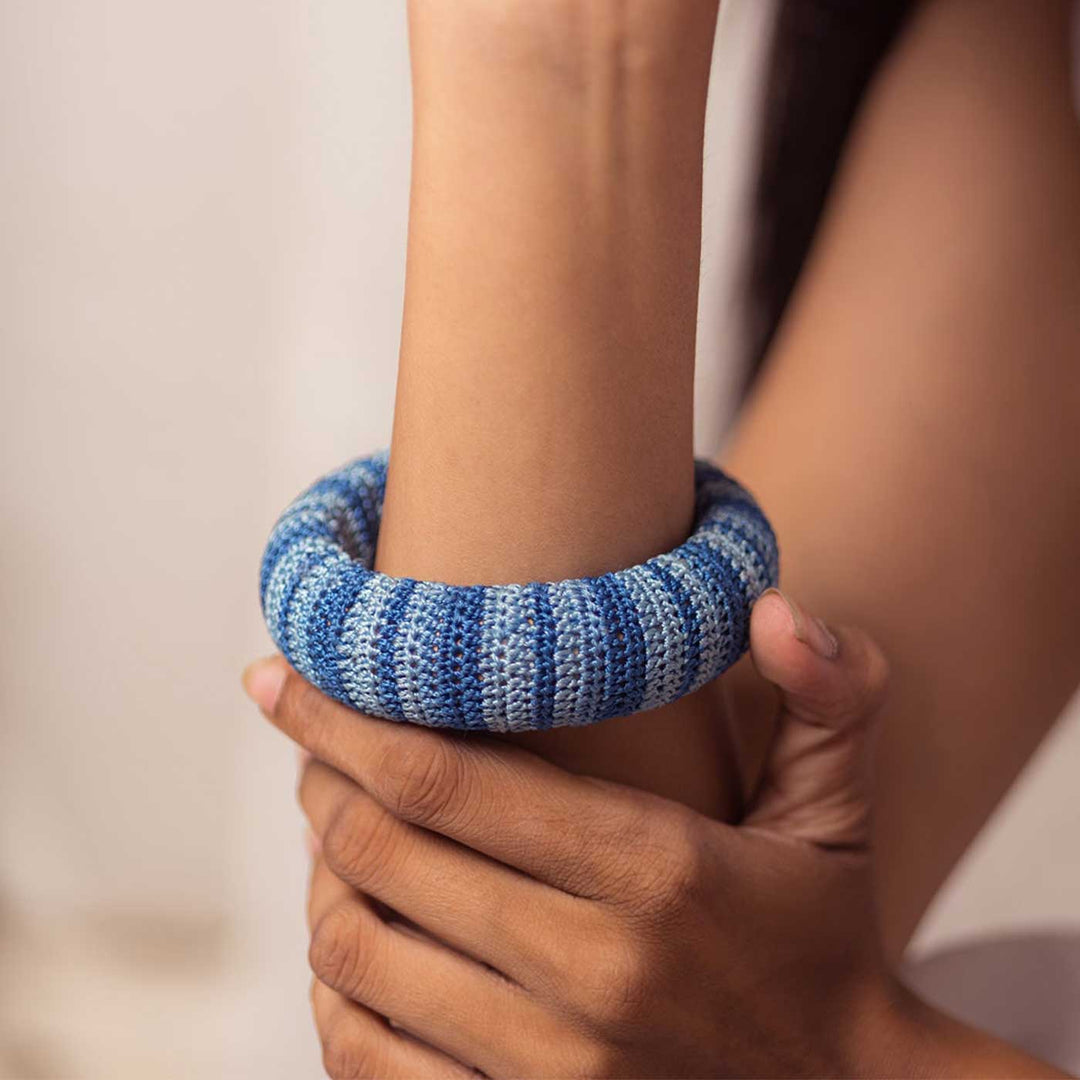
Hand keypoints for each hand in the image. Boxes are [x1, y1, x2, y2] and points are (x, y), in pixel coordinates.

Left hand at [244, 590, 933, 1077]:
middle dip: (322, 781)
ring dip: (321, 879)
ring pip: (359, 953)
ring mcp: (552, 1066)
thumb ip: (834, 695)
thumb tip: (776, 602)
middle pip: (383, 853)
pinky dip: (335, 991)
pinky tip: (349, 941)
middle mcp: (592, 970)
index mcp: (657, 870)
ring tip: (331, 831)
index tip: (283, 675)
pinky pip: (369, 1063)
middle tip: (314, 741)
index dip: (343, 717)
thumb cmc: (820, 942)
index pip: (444, 778)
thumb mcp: (839, 814)